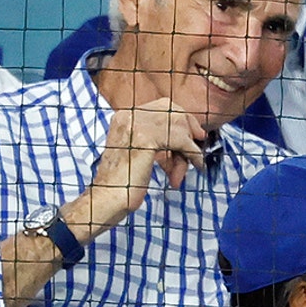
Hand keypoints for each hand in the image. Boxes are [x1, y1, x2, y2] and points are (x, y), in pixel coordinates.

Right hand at [80, 98, 206, 234]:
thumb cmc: (124, 183)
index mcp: (124, 117)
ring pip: (179, 126)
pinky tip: (197, 165)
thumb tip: (188, 136)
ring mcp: (136, 124)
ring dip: (189, 148)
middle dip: (189, 129)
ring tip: (188, 168)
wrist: (107, 199)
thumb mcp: (140, 153)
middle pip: (173, 111)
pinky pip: (182, 141)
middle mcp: (128, 115)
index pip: (162, 107)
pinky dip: (193, 153)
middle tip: (197, 146)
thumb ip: (157, 139)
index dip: (182, 119)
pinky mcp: (146, 138)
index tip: (195, 134)